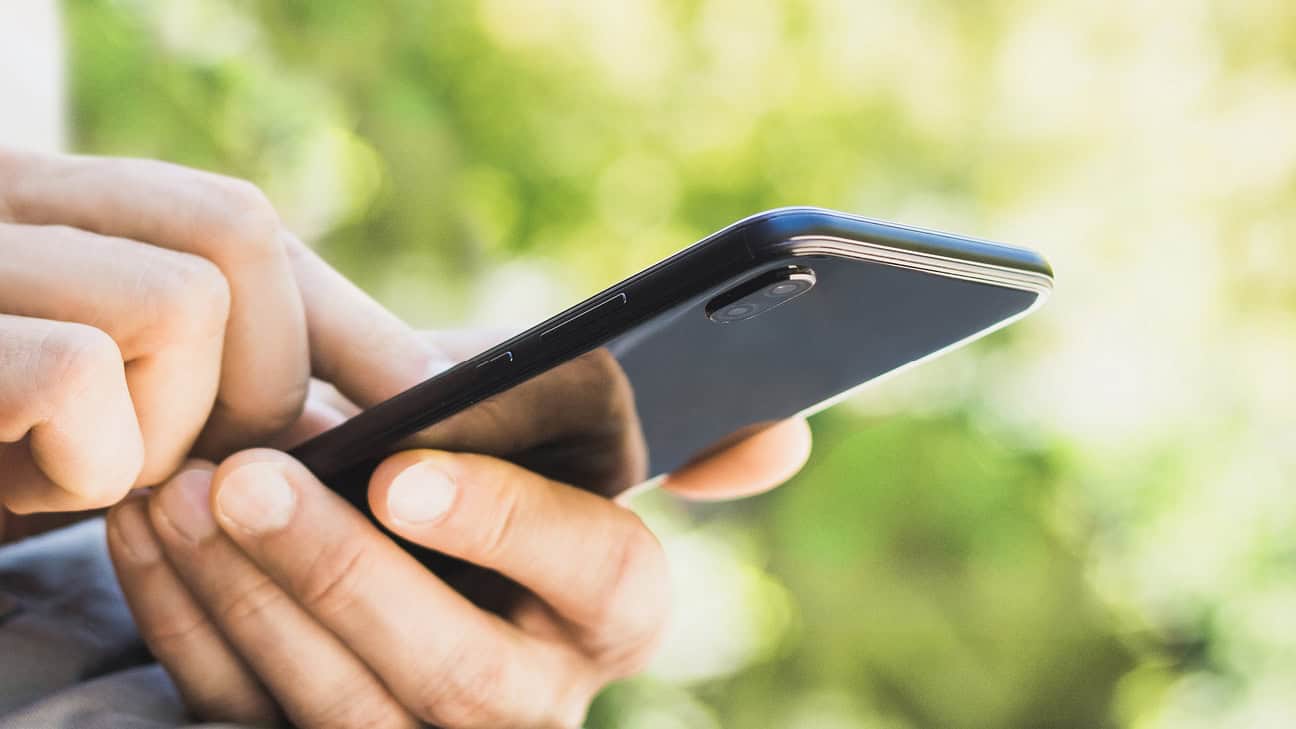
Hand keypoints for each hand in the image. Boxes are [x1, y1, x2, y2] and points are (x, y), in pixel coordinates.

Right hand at [0, 148, 440, 518]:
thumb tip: (410, 399)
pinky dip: (87, 463)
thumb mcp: (119, 407)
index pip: (243, 218)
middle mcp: (13, 193)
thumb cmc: (4, 456)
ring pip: (179, 297)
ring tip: (103, 474)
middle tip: (212, 467)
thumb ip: (237, 379)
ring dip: (168, 432)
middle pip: (238, 232)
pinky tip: (36, 484)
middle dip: (264, 379)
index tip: (424, 395)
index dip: (348, 315)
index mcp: (61, 202)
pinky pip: (75, 374)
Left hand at [107, 331, 809, 727]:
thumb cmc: (485, 477)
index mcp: (610, 608)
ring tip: (182, 492)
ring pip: (340, 708)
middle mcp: (537, 698)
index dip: (509, 527)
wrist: (404, 553)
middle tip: (250, 477)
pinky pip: (248, 714)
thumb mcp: (559, 445)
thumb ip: (661, 436)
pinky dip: (192, 625)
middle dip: (346, 575)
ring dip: (251, 600)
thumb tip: (784, 434)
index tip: (405, 465)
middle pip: (455, 671)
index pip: (603, 581)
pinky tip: (150, 535)